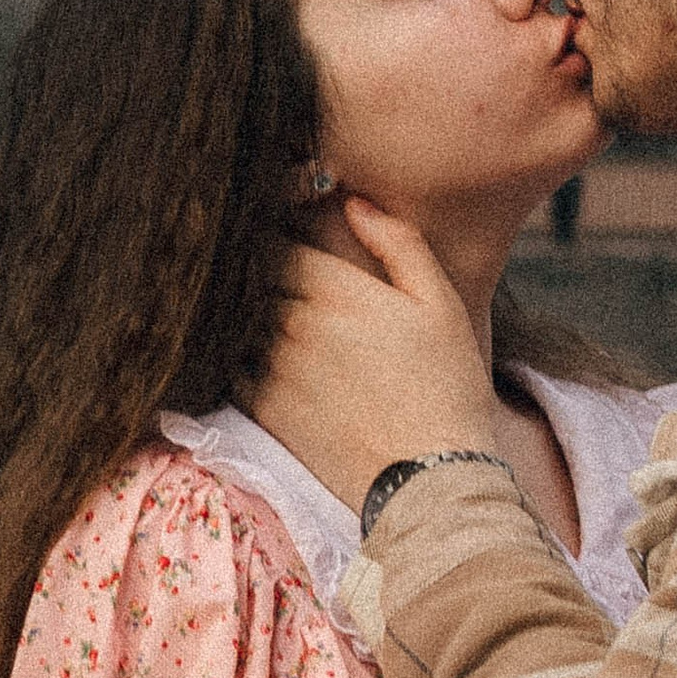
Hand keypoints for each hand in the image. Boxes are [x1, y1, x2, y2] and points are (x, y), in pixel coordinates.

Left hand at [252, 201, 496, 507]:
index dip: (273, 233)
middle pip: (251, 276)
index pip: (275, 240)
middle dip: (254, 267)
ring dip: (241, 310)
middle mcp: (294, 323)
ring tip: (252, 309)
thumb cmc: (446, 386)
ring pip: (236, 318)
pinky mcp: (264, 408)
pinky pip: (230, 366)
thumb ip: (398, 243)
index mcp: (336, 290)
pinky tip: (253, 355)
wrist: (431, 476)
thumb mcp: (440, 303)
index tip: (280, 234)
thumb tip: (355, 201)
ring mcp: (274, 367)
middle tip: (262, 267)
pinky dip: (234, 354)